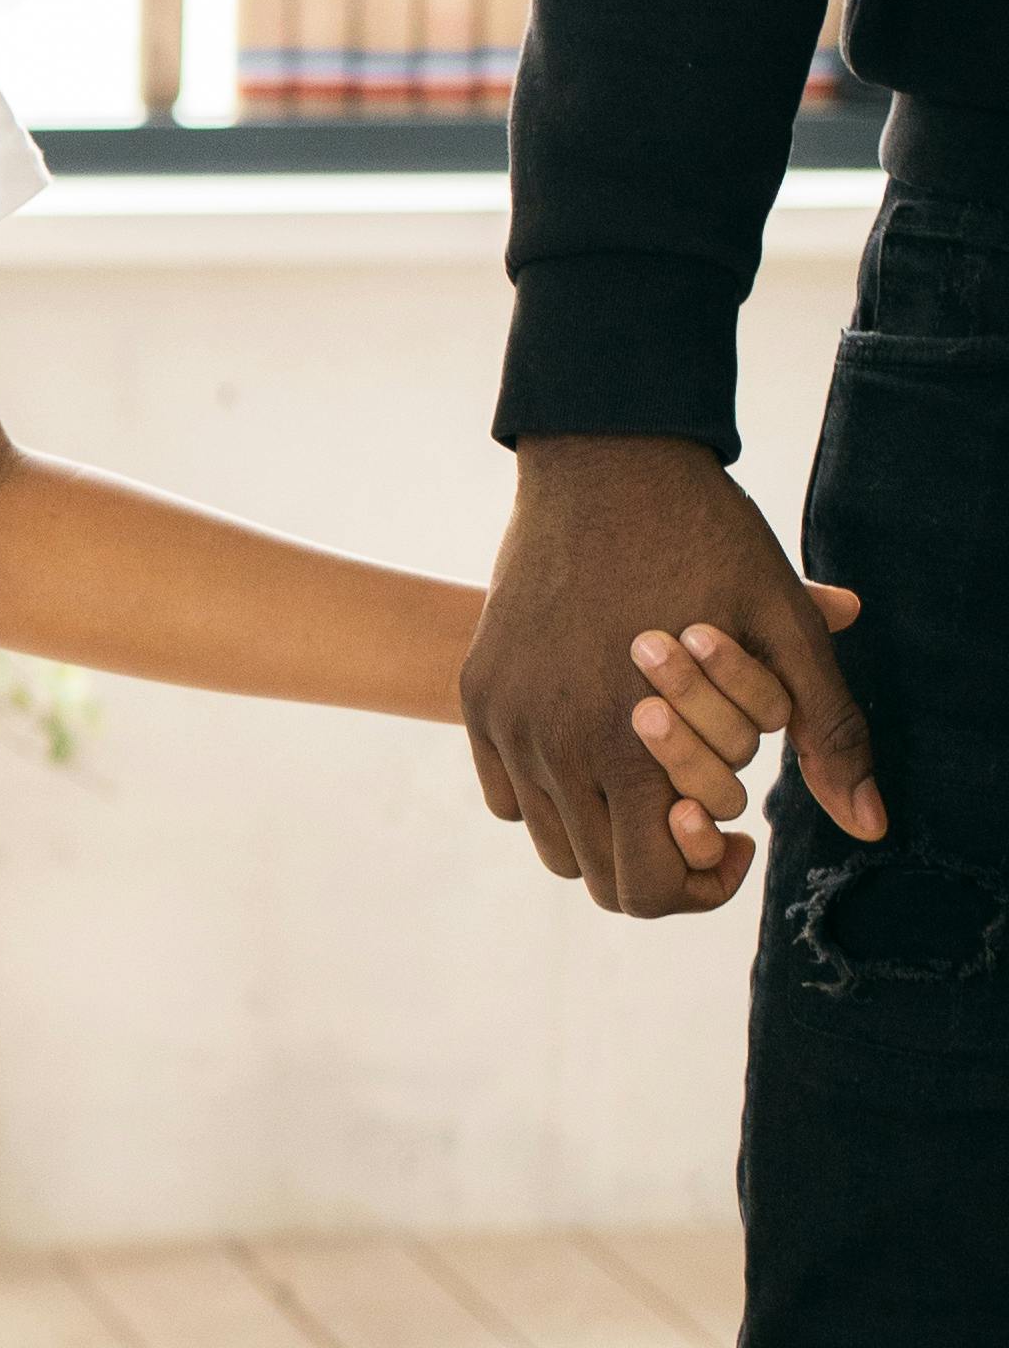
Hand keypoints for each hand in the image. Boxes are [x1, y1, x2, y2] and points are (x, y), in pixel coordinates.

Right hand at [461, 434, 883, 915]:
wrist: (603, 458)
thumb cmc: (705, 540)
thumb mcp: (786, 634)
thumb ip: (829, 735)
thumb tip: (868, 827)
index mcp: (630, 748)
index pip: (651, 888)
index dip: (705, 886)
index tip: (739, 840)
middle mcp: (555, 748)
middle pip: (600, 878)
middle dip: (662, 862)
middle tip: (702, 814)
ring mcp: (507, 723)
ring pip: (552, 842)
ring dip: (607, 831)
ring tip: (652, 782)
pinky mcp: (480, 695)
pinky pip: (508, 793)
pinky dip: (553, 793)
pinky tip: (599, 747)